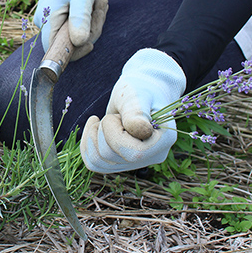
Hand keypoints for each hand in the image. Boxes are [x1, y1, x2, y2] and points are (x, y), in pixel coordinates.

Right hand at [34, 0, 98, 59]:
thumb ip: (80, 19)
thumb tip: (79, 43)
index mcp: (48, 20)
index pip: (56, 50)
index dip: (74, 52)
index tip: (90, 44)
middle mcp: (47, 23)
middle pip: (71, 43)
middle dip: (91, 29)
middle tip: (101, 8)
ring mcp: (54, 21)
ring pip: (78, 34)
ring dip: (94, 21)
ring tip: (100, 2)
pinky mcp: (61, 17)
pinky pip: (78, 25)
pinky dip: (90, 17)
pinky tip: (96, 4)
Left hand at [80, 49, 186, 172]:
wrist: (141, 91)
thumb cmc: (141, 89)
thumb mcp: (137, 95)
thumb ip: (136, 113)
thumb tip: (142, 131)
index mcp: (164, 140)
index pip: (132, 153)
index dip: (114, 133)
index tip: (117, 115)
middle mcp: (153, 156)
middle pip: (111, 157)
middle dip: (103, 131)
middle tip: (115, 115)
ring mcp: (137, 162)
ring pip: (99, 162)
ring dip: (94, 136)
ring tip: (107, 119)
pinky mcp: (122, 163)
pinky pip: (94, 163)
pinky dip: (87, 144)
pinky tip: (94, 127)